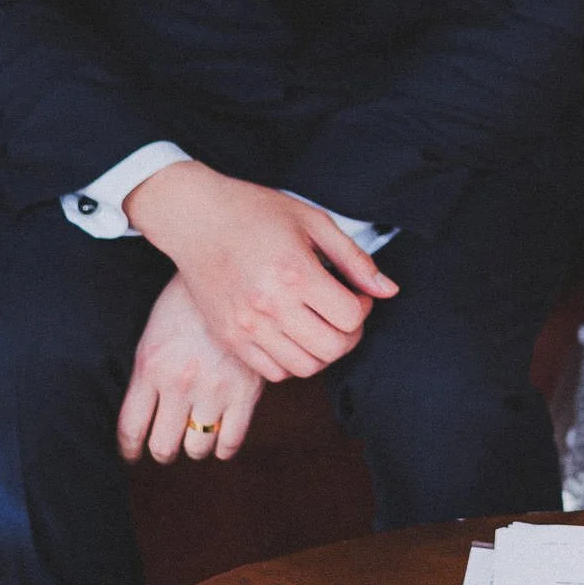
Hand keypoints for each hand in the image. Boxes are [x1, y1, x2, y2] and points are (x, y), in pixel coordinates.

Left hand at [118, 274, 264, 461]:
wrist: (230, 274)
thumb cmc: (185, 304)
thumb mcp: (153, 336)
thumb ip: (146, 376)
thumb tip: (142, 416)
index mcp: (150, 368)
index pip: (131, 429)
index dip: (128, 450)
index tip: (131, 454)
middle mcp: (180, 383)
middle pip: (163, 446)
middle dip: (162, 451)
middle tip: (165, 445)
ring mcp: (214, 389)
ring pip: (197, 448)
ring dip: (193, 447)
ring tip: (195, 437)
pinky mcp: (246, 391)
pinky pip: (231, 441)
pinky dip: (223, 448)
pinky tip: (220, 438)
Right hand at [132, 162, 396, 381]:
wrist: (194, 217)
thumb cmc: (255, 212)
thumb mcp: (312, 221)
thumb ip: (354, 259)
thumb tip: (389, 291)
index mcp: (295, 272)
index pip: (351, 317)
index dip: (363, 306)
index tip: (354, 292)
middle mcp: (270, 305)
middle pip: (333, 348)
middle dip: (350, 333)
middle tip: (342, 312)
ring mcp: (246, 326)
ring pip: (306, 367)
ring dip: (323, 351)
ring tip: (318, 324)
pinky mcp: (230, 337)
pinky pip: (274, 372)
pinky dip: (293, 361)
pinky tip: (292, 334)